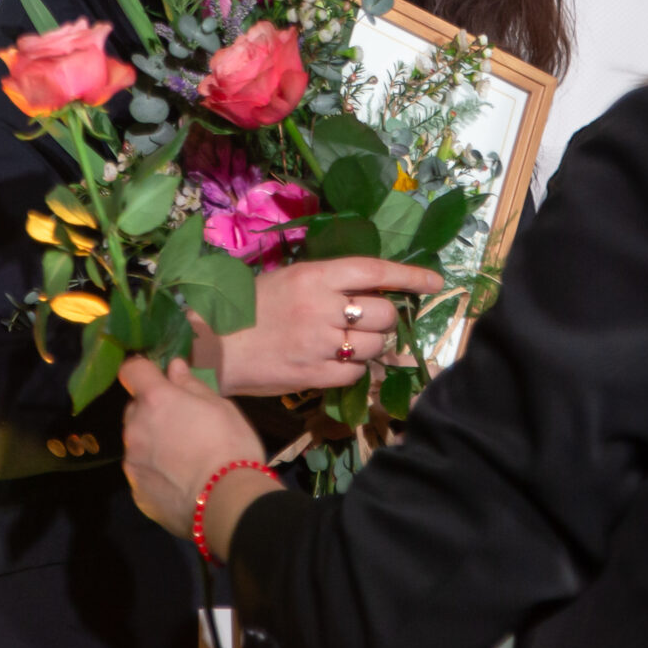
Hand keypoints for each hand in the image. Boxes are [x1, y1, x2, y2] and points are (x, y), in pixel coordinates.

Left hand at [119, 356, 270, 540]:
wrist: (227, 503)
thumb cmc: (230, 445)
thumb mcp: (220, 407)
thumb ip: (191, 385)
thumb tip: (174, 367)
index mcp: (155, 400)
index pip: (131, 370)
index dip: (143, 371)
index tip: (157, 378)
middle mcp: (135, 428)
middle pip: (134, 409)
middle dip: (151, 411)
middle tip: (181, 423)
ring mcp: (132, 462)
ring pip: (136, 441)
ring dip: (151, 441)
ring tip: (182, 457)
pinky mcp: (136, 491)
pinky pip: (141, 471)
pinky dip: (154, 470)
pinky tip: (178, 480)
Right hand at [198, 258, 446, 394]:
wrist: (212, 346)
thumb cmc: (246, 306)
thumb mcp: (287, 278)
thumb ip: (326, 283)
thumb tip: (368, 290)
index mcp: (314, 276)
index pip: (374, 271)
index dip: (410, 276)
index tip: (435, 282)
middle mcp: (321, 308)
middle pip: (382, 313)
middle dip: (386, 318)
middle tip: (372, 320)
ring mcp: (318, 344)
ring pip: (373, 346)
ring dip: (372, 345)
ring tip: (352, 342)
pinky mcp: (312, 375)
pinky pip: (355, 373)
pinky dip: (355, 369)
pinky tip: (339, 363)